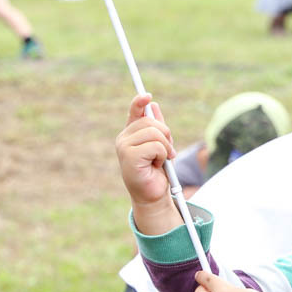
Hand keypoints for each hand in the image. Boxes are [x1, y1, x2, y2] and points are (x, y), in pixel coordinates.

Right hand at [116, 94, 175, 210]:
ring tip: (162, 160)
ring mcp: (124, 147)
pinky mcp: (129, 156)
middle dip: (166, 135)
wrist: (153, 195)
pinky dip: (162, 155)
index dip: (139, 102)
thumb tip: (153, 105)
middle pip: (151, 122)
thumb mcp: (161, 145)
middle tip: (168, 151)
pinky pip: (155, 146)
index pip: (134, 111)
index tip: (147, 96)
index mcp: (131, 134)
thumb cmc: (156, 172)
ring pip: (154, 133)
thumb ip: (158, 127)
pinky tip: (156, 165)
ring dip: (165, 147)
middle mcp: (124, 138)